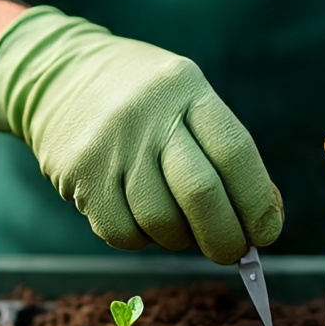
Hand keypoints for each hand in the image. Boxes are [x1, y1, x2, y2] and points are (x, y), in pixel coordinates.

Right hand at [0, 7, 282, 262]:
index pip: (235, 152)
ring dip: (179, 238)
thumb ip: (224, 151)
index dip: (257, 202)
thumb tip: (264, 217)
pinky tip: (139, 217)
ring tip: (178, 224)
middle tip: (231, 252)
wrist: (58, 73)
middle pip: (201, 192)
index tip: (266, 233)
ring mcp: (109, 144)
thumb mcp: (188, 98)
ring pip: (161, 221)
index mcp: (186, 89)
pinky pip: (122, 232)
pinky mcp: (78, 173)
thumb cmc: (145, 99)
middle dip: (225, 237)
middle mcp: (148, 114)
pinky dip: (140, 239)